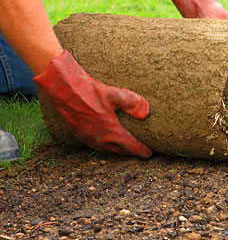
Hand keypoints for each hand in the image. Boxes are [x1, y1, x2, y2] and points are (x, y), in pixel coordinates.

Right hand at [33, 51, 150, 157]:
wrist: (63, 91)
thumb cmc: (89, 92)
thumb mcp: (114, 94)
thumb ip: (133, 103)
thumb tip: (147, 112)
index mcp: (111, 131)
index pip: (130, 146)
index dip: (141, 150)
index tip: (149, 153)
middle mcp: (100, 139)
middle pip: (120, 151)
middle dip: (131, 152)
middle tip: (140, 152)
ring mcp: (89, 138)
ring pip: (108, 150)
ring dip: (118, 151)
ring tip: (125, 149)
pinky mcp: (80, 135)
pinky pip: (97, 146)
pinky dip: (106, 147)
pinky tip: (107, 142)